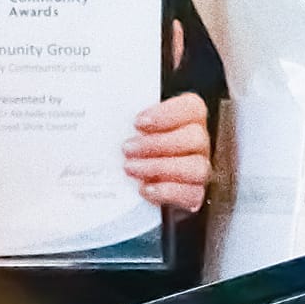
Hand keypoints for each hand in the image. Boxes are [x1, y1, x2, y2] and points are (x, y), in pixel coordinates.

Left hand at [123, 91, 210, 214]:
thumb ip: (123, 123)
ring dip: (159, 167)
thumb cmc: (129, 150)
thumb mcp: (124, 130)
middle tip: (127, 149)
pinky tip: (145, 189)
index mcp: (186, 119)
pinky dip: (167, 191)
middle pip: (195, 138)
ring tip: (131, 168)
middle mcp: (197, 144)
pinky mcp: (193, 195)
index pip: (192, 108)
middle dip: (157, 143)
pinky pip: (192, 194)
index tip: (138, 122)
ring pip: (197, 167)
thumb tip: (106, 117)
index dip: (167, 114)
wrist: (126, 189)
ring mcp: (198, 170)